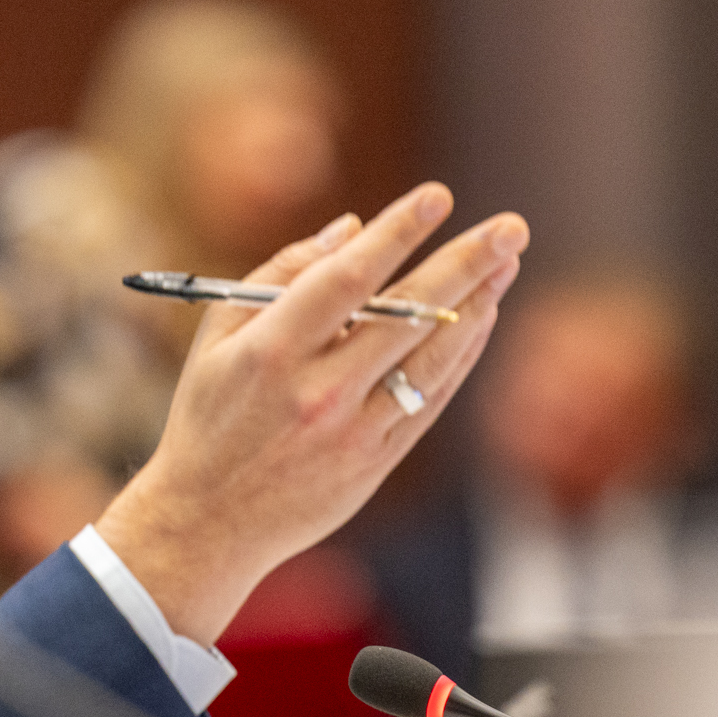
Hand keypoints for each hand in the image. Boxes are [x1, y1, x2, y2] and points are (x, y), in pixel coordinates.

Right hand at [96, 183, 527, 644]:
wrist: (207, 520)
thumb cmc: (209, 416)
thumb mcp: (216, 336)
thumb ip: (278, 274)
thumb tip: (350, 229)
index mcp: (270, 352)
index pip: (346, 279)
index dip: (396, 234)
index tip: (438, 196)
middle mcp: (316, 391)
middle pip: (406, 316)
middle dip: (464, 265)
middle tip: (510, 228)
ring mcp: (351, 431)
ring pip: (431, 360)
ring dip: (477, 307)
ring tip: (506, 264)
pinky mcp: (375, 463)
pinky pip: (431, 401)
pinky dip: (460, 356)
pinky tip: (480, 317)